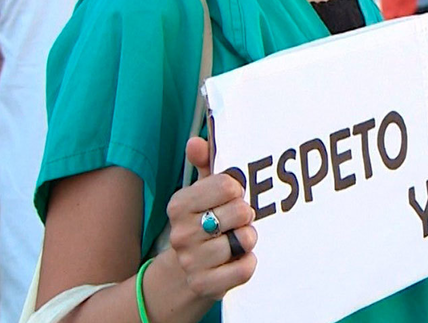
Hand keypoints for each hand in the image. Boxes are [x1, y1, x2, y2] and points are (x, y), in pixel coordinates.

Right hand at [164, 137, 257, 300]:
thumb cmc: (203, 222)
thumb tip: (195, 141)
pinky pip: (245, 268)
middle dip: (245, 215)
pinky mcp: (205, 285)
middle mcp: (181, 233)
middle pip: (240, 211)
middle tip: (236, 221)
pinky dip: (248, 263)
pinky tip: (237, 259)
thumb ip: (204, 164)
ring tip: (235, 240)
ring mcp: (192, 261)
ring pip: (245, 240)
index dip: (237, 190)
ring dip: (247, 239)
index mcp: (179, 205)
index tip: (233, 196)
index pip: (227, 185)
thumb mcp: (202, 192)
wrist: (186, 272)